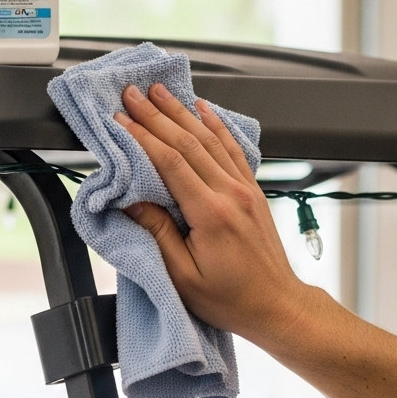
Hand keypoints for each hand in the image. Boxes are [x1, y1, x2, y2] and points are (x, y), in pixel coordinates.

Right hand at [115, 83, 306, 343]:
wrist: (276, 306)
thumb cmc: (230, 299)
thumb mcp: (182, 276)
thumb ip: (158, 233)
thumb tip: (131, 201)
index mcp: (212, 214)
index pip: (170, 163)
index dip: (142, 137)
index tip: (120, 119)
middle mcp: (231, 194)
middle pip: (188, 142)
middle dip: (156, 114)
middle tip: (132, 93)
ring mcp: (245, 189)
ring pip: (210, 139)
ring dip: (182, 112)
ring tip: (160, 91)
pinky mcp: (252, 191)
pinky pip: (232, 148)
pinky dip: (216, 125)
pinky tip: (203, 109)